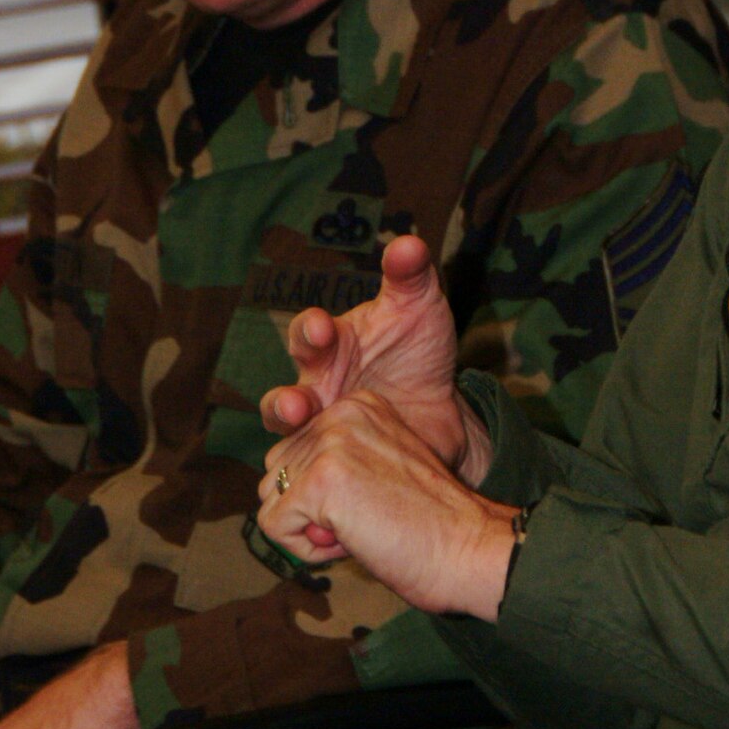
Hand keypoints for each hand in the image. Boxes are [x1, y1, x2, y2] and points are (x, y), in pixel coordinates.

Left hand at [258, 389, 515, 620]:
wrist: (470, 548)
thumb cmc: (435, 527)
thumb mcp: (381, 474)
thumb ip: (338, 466)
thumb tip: (281, 494)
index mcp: (359, 405)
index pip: (297, 450)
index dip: (324, 496)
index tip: (374, 506)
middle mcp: (342, 413)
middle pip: (277, 471)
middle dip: (308, 512)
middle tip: (366, 523)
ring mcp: (330, 442)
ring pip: (272, 498)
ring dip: (306, 531)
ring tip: (361, 530)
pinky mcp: (319, 479)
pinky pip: (274, 526)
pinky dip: (305, 551)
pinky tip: (350, 542)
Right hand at [260, 235, 491, 486]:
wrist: (444, 412)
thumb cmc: (420, 352)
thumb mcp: (421, 309)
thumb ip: (410, 276)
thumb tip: (408, 242)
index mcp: (332, 345)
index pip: (308, 334)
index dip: (310, 332)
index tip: (323, 329)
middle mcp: (316, 385)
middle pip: (284, 394)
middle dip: (287, 399)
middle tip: (303, 401)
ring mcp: (322, 427)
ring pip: (288, 439)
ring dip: (292, 443)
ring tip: (304, 444)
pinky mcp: (336, 462)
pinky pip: (310, 474)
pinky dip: (315, 481)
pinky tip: (328, 485)